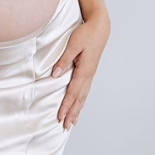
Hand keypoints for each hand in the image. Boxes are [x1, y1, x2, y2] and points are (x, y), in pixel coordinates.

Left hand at [51, 11, 110, 130]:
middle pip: (79, 98)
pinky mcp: (89, 71)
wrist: (99, 27)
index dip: (66, 105)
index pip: (73, 92)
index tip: (60, 116)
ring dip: (77, 109)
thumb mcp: (72, 45)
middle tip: (65, 126)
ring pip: (83, 96)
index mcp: (84, 70)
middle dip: (72, 113)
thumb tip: (55, 74)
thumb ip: (64, 60)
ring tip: (72, 121)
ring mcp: (90, 74)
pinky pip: (84, 90)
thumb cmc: (85, 34)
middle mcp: (88, 75)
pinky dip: (81, 100)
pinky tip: (78, 104)